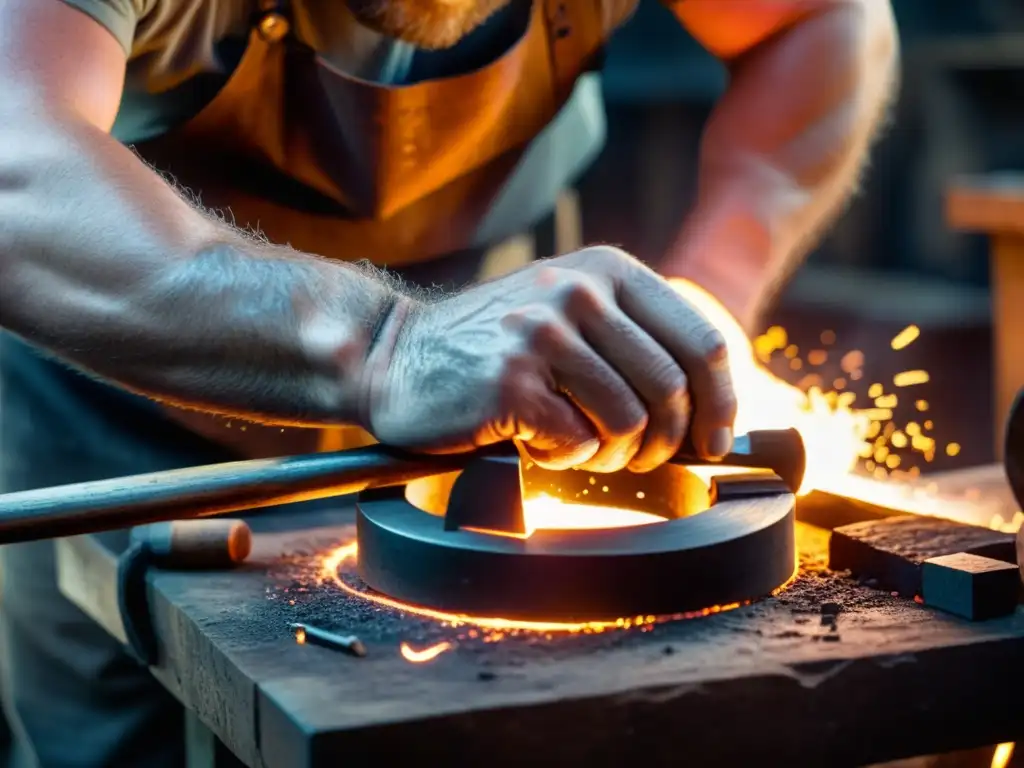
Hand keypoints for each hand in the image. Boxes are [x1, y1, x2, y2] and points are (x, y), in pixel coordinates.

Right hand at [366, 246, 737, 472]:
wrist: (395, 355)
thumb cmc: (492, 349)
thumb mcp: (568, 314)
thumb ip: (633, 341)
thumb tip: (707, 412)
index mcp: (606, 270)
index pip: (701, 341)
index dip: (721, 403)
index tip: (715, 441)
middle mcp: (577, 293)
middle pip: (671, 389)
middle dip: (665, 442)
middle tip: (638, 458)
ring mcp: (541, 334)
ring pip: (628, 421)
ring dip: (611, 453)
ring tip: (578, 445)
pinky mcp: (510, 382)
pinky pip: (576, 442)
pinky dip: (564, 456)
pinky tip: (535, 439)